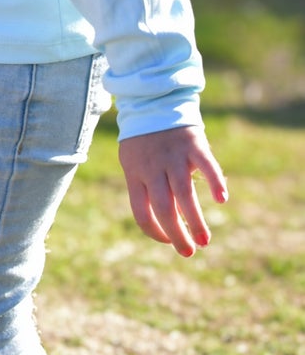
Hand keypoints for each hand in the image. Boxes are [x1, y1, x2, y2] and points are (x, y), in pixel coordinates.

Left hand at [117, 125, 226, 257]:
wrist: (153, 102)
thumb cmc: (144, 141)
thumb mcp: (132, 162)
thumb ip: (144, 188)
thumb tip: (164, 221)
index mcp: (135, 175)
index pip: (141, 213)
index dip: (155, 232)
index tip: (170, 241)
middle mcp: (153, 168)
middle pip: (163, 208)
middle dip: (177, 234)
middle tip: (189, 252)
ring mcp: (173, 156)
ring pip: (183, 194)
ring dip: (195, 220)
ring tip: (204, 241)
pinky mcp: (193, 144)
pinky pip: (206, 165)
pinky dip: (215, 182)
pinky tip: (222, 199)